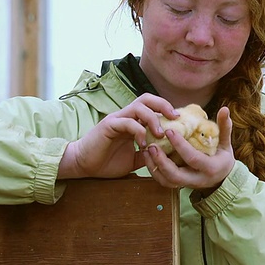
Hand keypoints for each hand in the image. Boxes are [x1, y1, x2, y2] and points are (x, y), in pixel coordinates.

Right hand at [58, 94, 179, 178]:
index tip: (180, 121)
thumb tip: (166, 156)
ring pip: (138, 106)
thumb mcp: (134, 159)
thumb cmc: (106, 162)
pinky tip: (143, 143)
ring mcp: (117, 119)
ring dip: (152, 118)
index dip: (166, 110)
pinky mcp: (108, 125)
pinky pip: (127, 121)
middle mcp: (125, 116)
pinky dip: (139, 130)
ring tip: (160, 133)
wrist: (84, 165)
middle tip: (175, 118)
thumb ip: (148, 154)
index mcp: (132, 121)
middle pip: (147, 98)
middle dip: (163, 105)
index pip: (152, 107)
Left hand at [144, 106, 234, 191]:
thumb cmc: (223, 159)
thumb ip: (224, 127)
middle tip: (152, 145)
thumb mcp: (226, 144)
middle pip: (175, 175)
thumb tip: (225, 109)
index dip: (180, 145)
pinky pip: (163, 182)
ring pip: (167, 181)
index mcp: (210, 168)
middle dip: (162, 161)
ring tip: (146, 149)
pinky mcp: (179, 186)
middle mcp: (197, 179)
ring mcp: (187, 185)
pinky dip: (154, 170)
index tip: (169, 131)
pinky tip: (148, 157)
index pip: (192, 158)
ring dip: (154, 166)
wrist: (223, 180)